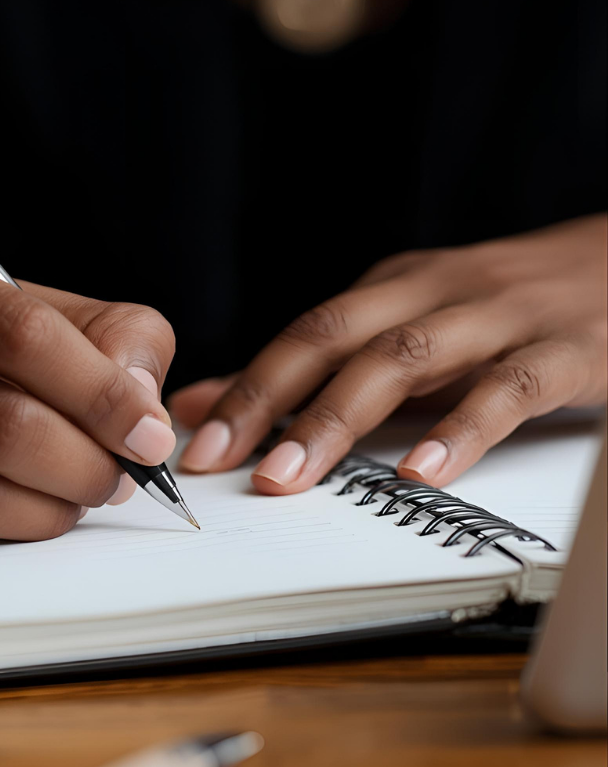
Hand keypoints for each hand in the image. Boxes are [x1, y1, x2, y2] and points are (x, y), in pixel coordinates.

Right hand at [0, 234, 169, 539]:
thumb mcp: (36, 307)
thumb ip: (113, 339)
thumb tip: (145, 414)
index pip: (22, 333)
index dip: (101, 393)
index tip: (151, 435)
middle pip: (3, 422)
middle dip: (88, 462)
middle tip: (124, 475)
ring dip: (58, 504)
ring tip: (87, 490)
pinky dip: (18, 523)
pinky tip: (39, 505)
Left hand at [172, 214, 606, 491]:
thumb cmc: (501, 312)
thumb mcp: (408, 328)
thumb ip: (316, 371)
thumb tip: (207, 402)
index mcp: (393, 289)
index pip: (302, 335)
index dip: (246, 388)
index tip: (200, 445)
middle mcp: (434, 293)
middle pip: (336, 338)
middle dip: (273, 400)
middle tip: (229, 463)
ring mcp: (499, 318)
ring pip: (405, 359)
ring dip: (340, 418)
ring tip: (294, 476)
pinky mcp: (566, 350)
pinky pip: (509, 389)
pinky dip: (461, 431)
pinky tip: (422, 473)